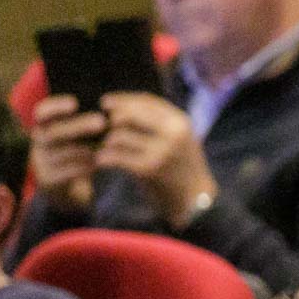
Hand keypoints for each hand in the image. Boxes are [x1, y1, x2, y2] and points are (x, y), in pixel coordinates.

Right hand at [29, 95, 106, 214]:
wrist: (66, 191)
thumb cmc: (74, 157)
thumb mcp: (74, 139)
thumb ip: (82, 125)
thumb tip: (107, 109)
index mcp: (42, 128)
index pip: (41, 112)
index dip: (55, 107)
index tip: (75, 103)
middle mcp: (38, 143)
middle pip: (54, 131)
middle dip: (79, 125)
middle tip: (101, 122)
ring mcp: (41, 163)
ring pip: (64, 152)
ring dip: (87, 148)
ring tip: (107, 145)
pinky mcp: (49, 181)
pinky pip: (69, 171)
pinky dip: (86, 166)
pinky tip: (99, 163)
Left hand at [95, 92, 216, 228]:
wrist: (196, 200)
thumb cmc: (183, 167)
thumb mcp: (180, 138)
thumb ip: (159, 121)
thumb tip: (122, 104)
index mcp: (180, 122)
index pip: (146, 101)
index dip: (123, 99)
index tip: (105, 102)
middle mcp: (172, 134)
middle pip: (129, 115)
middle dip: (113, 119)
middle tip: (104, 127)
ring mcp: (161, 151)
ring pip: (119, 136)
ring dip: (108, 142)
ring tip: (106, 148)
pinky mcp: (149, 169)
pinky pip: (117, 157)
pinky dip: (105, 158)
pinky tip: (101, 161)